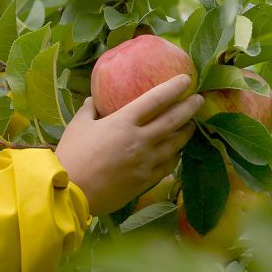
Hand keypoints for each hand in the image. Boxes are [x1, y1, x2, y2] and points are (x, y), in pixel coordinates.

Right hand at [55, 74, 204, 215]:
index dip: (173, 88)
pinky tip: (176, 151)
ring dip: (186, 132)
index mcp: (123, 123)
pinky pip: (169, 165)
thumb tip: (94, 100)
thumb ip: (89, 110)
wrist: (71, 192)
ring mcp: (146, 162)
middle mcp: (140, 140)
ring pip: (176, 144)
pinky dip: (175, 155)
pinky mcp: (146, 180)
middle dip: (190, 108)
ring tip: (191, 125)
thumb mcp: (77, 126)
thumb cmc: (71, 156)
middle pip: (173, 121)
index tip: (186, 79)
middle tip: (200, 99)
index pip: (155, 100)